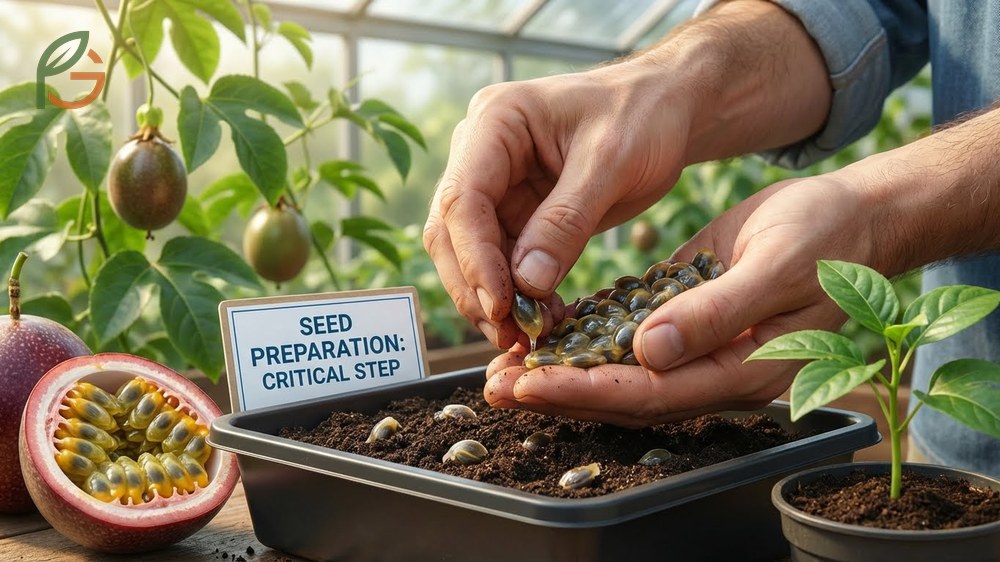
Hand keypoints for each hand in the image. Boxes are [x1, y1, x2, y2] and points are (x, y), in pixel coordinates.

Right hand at [423, 65, 694, 349]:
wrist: (666, 110)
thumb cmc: (643, 116)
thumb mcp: (613, 161)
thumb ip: (567, 221)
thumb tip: (528, 284)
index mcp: (494, 122)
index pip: (463, 199)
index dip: (475, 258)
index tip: (502, 306)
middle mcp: (480, 154)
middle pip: (452, 232)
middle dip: (476, 288)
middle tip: (510, 334)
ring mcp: (494, 186)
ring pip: (470, 255)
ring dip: (492, 300)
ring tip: (528, 336)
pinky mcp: (515, 214)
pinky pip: (502, 263)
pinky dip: (517, 296)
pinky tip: (542, 320)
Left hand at [485, 173, 880, 425]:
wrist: (849, 217)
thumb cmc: (828, 240)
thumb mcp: (779, 268)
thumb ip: (719, 314)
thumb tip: (651, 351)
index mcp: (743, 371)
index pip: (652, 394)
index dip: (589, 391)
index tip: (533, 383)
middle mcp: (714, 370)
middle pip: (625, 394)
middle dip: (559, 391)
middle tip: (496, 384)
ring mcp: (698, 347)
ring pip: (620, 372)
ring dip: (563, 370)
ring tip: (505, 365)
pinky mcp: (684, 317)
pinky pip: (628, 338)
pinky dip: (585, 338)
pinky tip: (546, 331)